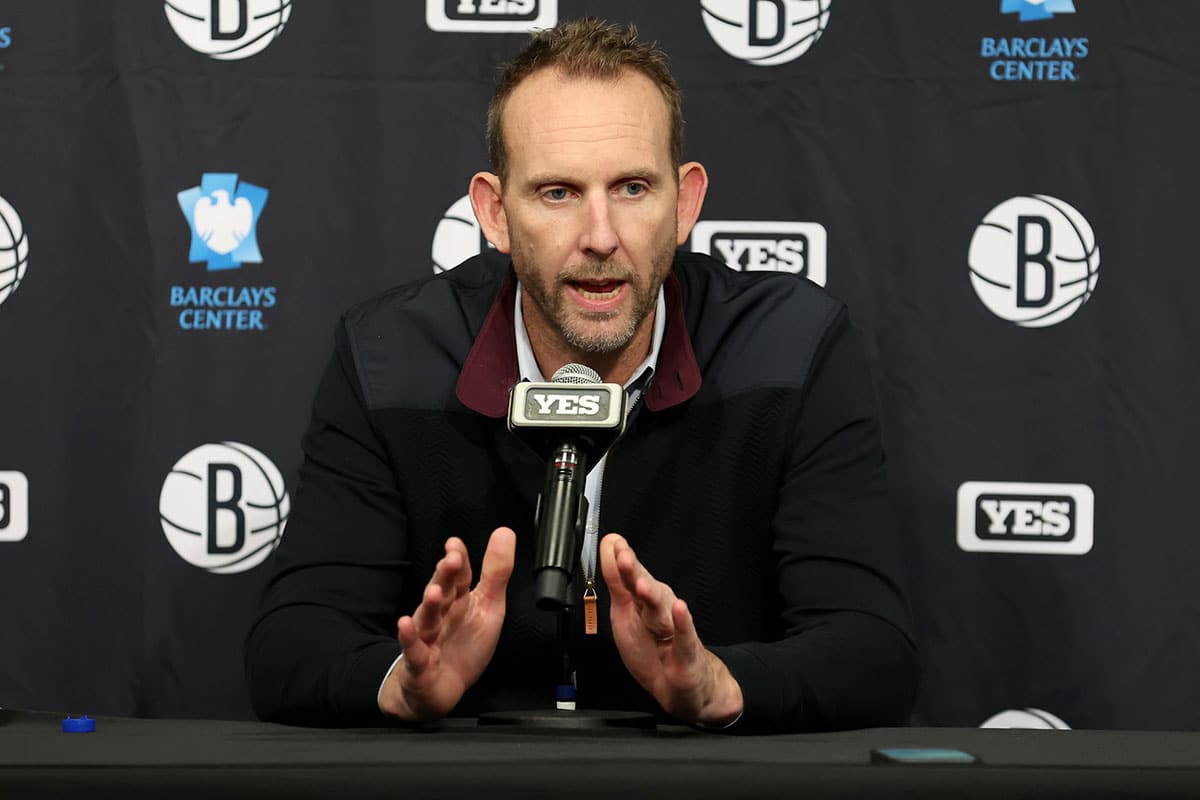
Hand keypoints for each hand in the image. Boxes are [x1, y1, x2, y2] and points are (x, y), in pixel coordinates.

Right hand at [379, 527, 515, 720]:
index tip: (455, 544)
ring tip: (434, 592)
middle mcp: (441, 614)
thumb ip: (496, 572)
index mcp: (458, 600)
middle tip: (450, 559)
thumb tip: (504, 533)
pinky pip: (413, 651)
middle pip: (442, 591)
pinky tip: (405, 626)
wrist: (440, 688)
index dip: (458, 559)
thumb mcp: (489, 607)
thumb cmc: (463, 645)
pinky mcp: (419, 663)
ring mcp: (428, 637)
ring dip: (430, 605)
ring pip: (427, 618)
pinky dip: (409, 639)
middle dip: (445, 575)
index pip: (458, 575)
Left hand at [599, 533, 742, 725]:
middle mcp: (660, 609)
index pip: (631, 576)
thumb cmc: (652, 646)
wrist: (678, 683)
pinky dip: (682, 624)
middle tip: (624, 559)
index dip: (621, 561)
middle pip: (644, 589)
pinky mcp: (686, 653)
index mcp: (644, 599)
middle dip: (634, 574)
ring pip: (661, 612)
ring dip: (652, 597)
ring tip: (642, 586)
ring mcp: (674, 629)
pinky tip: (680, 610)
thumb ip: (616, 579)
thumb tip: (609, 543)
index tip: (614, 544)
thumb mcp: (624, 611)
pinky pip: (685, 637)